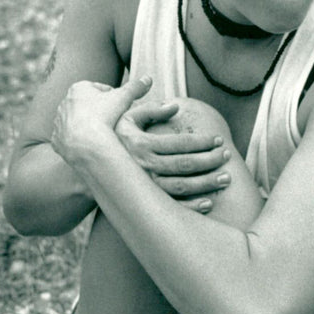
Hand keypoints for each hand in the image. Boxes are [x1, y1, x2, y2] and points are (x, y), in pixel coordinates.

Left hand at [51, 75, 152, 167]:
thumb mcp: (124, 98)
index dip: (113, 98)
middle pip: (86, 106)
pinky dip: (78, 142)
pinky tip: (90, 146)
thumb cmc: (104, 116)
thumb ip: (135, 87)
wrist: (86, 144)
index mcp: (78, 88)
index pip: (99, 90)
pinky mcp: (56, 140)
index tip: (121, 107)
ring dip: (87, 127)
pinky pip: (68, 139)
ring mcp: (59, 123)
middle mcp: (64, 103)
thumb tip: (148, 78)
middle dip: (99, 112)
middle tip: (113, 121)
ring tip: (102, 135)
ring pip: (76, 122)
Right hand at [115, 97, 231, 206]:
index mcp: (141, 144)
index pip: (179, 143)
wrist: (86, 165)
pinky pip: (170, 207)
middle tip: (227, 156)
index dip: (202, 142)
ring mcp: (143, 187)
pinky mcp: (143, 201)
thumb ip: (150, 108)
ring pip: (181, 187)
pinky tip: (209, 203)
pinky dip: (191, 207)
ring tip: (226, 179)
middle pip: (184, 165)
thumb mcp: (126, 117)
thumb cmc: (111, 137)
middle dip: (209, 161)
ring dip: (206, 184)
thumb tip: (175, 106)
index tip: (218, 140)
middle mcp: (142, 166)